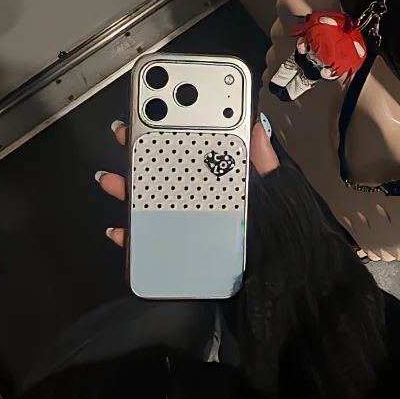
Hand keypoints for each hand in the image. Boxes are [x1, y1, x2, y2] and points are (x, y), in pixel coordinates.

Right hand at [97, 116, 279, 246]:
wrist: (285, 284)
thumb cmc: (283, 236)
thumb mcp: (279, 194)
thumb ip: (266, 163)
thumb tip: (258, 127)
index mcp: (225, 185)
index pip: (195, 153)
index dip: (172, 132)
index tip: (153, 114)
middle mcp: (204, 204)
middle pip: (166, 175)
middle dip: (140, 155)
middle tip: (125, 138)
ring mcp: (190, 228)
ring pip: (151, 205)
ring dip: (128, 191)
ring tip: (114, 181)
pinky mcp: (183, 255)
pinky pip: (152, 243)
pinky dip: (132, 236)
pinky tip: (122, 230)